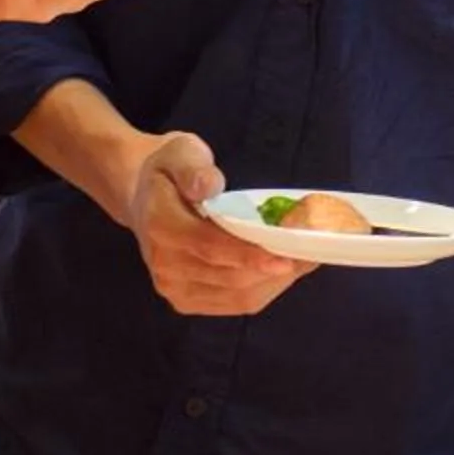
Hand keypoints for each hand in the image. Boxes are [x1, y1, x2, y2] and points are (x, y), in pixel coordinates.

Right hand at [126, 130, 313, 318]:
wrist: (141, 195)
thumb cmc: (170, 170)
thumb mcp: (180, 151)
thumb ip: (194, 168)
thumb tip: (210, 186)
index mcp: (162, 226)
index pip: (210, 247)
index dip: (250, 254)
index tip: (288, 256)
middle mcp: (164, 265)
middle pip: (230, 277)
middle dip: (275, 268)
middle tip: (312, 251)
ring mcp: (173, 288)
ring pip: (237, 296)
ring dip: (275, 282)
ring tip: (304, 260)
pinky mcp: (185, 301)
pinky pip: (234, 303)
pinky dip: (264, 289)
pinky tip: (282, 271)